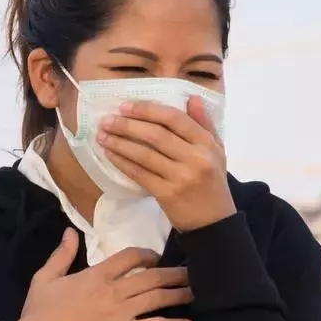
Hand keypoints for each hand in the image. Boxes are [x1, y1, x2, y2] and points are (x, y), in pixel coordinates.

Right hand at [11, 229, 194, 320]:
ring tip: (196, 292)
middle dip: (175, 273)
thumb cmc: (40, 312)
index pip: (131, 256)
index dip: (148, 255)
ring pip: (158, 298)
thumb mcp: (45, 277)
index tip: (156, 258)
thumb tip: (70, 231)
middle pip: (153, 277)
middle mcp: (114, 290)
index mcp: (97, 274)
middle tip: (192, 272)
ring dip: (179, 294)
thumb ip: (61, 253)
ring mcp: (121, 313)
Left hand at [97, 96, 235, 231]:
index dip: (147, 110)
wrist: (214, 222)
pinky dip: (122, 162)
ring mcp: (180, 177)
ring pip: (144, 154)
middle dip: (127, 125)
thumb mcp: (217, 150)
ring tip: (103, 135)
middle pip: (155, 134)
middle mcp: (194, 158)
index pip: (174, 118)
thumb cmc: (213, 182)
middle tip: (107, 119)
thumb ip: (205, 124)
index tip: (126, 106)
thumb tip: (192, 98)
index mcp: (207, 143)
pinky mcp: (166, 194)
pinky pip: (139, 173)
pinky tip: (110, 154)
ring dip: (119, 142)